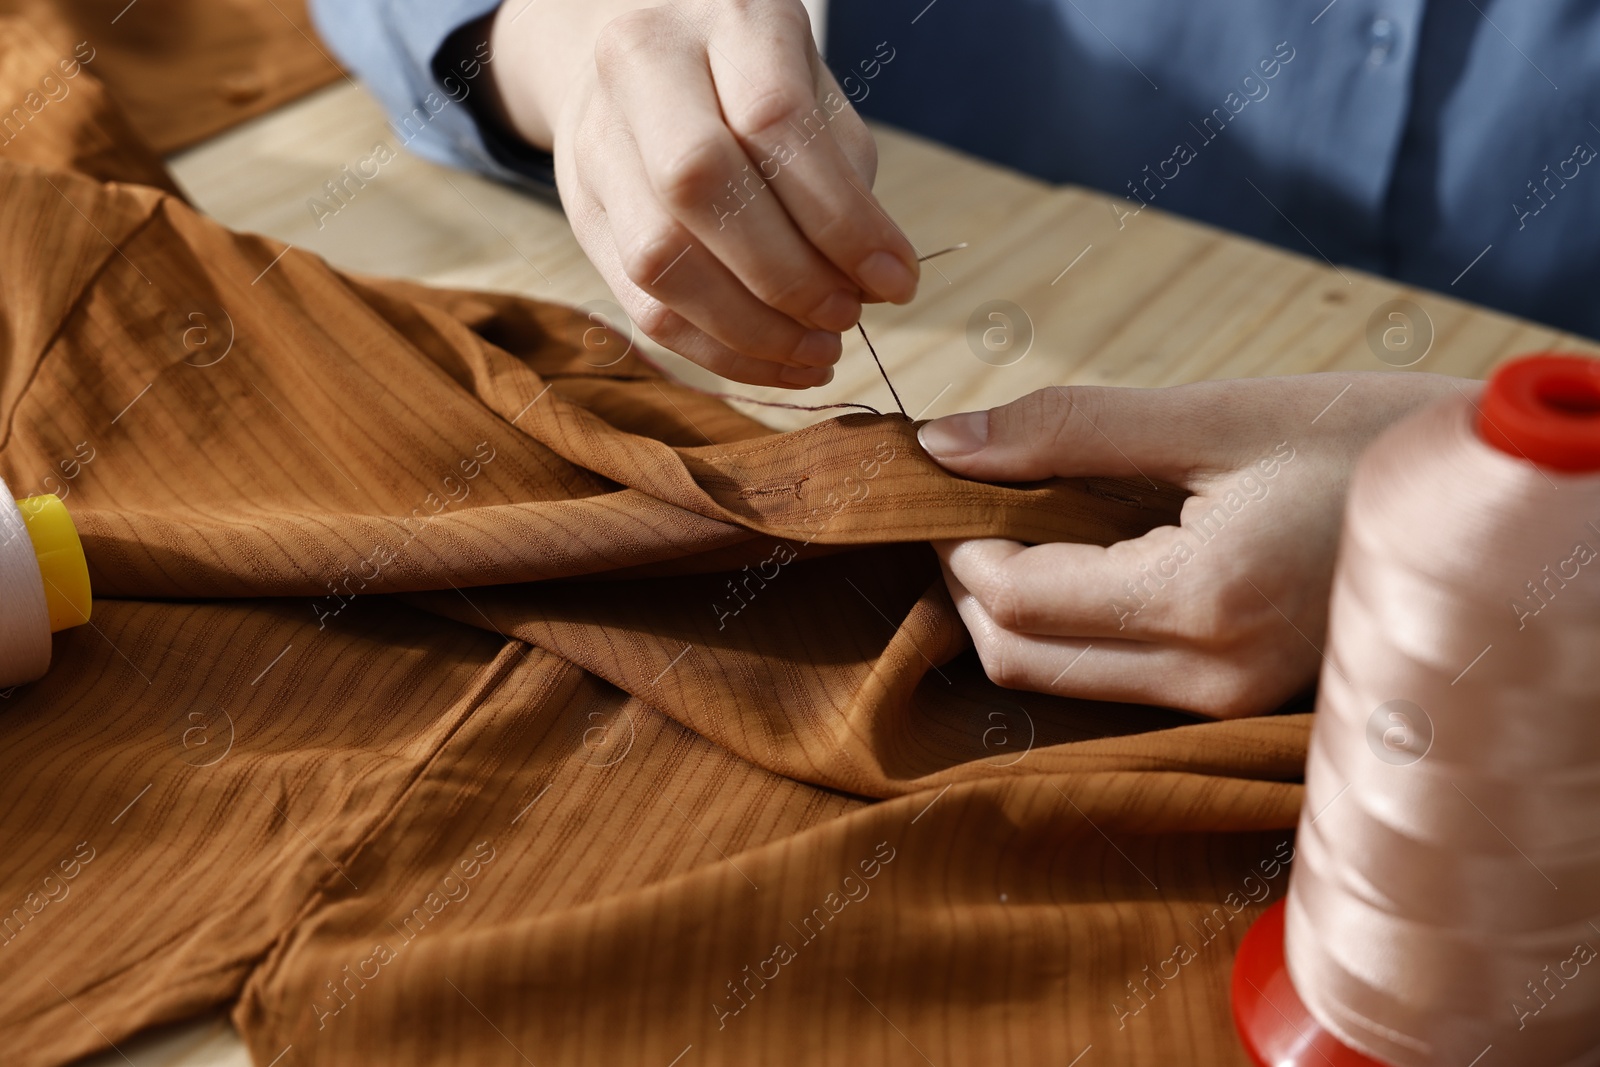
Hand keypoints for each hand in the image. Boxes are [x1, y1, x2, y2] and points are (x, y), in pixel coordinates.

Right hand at [488, 0, 919, 387]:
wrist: (638, 58)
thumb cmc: (753, 82)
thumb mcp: (814, 95)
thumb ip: (844, 182)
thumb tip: (874, 287)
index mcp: (723, 20)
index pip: (773, 121)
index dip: (840, 217)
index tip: (896, 281)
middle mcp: (641, 68)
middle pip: (699, 187)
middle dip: (788, 276)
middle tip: (846, 318)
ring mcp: (597, 143)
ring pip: (659, 261)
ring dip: (750, 329)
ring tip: (816, 352)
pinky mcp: (583, 213)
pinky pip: (642, 306)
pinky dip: (716, 351)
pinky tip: (773, 362)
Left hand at [917, 374, 1468, 717]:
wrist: (1485, 494)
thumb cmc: (1363, 435)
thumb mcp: (1216, 414)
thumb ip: (1067, 430)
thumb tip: (943, 444)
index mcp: (1201, 600)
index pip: (1013, 601)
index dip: (952, 544)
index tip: (937, 483)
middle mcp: (1210, 677)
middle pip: (1019, 660)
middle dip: (966, 582)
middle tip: (963, 501)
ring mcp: (1228, 701)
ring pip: (1060, 681)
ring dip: (1013, 606)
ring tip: (1020, 517)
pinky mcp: (1240, 699)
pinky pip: (1114, 681)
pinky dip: (1072, 623)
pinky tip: (1081, 551)